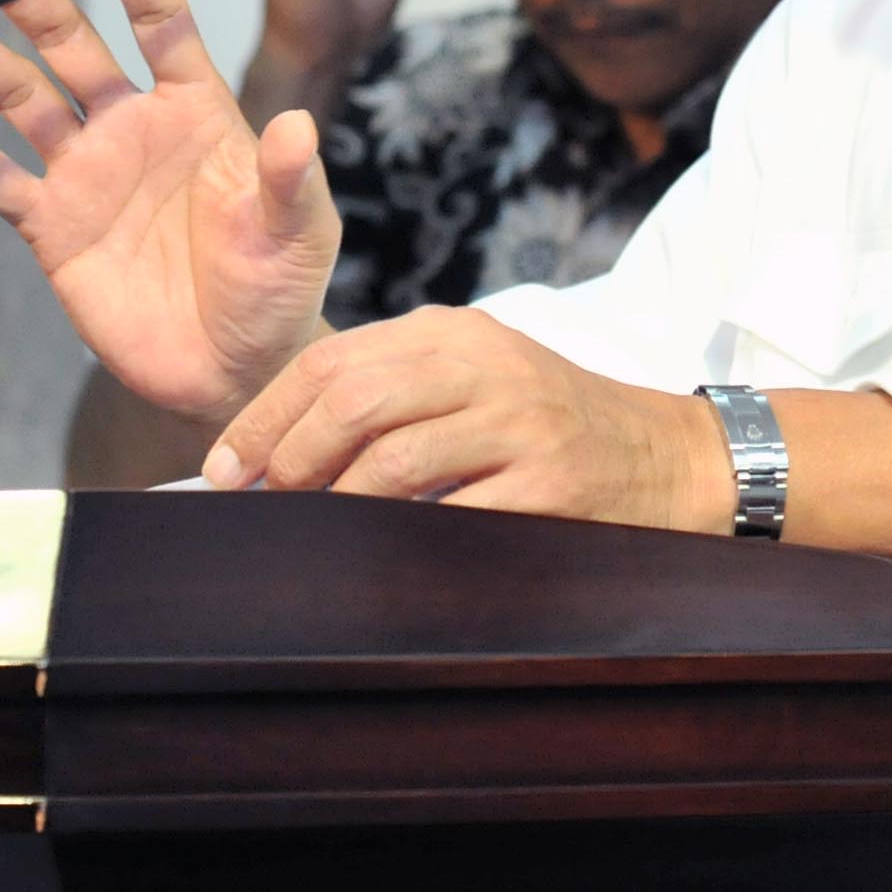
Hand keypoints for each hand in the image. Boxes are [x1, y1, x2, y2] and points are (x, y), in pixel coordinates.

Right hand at [0, 0, 343, 420]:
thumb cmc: (276, 292)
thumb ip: (289, 180)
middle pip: (75, 48)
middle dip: (34, 0)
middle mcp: (133, 128)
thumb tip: (297, 128)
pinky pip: (1, 184)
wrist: (233, 371)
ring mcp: (88, 174)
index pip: (161, 24)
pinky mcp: (53, 227)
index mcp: (196, 111)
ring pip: (25, 101)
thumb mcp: (299, 234)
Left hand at [206, 306, 732, 527]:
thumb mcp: (475, 382)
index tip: (223, 467)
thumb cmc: (550, 427)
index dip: (265, 417)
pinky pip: (454, 516)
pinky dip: (404, 540)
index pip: (332, 361)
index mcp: (453, 333)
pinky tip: (380, 558)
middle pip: (353, 400)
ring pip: (393, 460)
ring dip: (336, 504)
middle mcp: (484, 365)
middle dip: (291, 458)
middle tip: (263, 503)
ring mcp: (519, 422)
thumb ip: (392, 398)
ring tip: (314, 530)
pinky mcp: (550, 482)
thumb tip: (276, 455)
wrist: (668, 457)